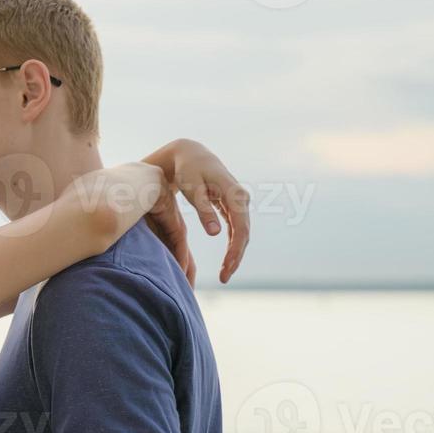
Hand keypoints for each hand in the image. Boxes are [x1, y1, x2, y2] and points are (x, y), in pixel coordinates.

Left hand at [144, 139, 250, 282]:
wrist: (191, 155)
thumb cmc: (188, 170)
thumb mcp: (192, 189)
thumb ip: (204, 210)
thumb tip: (216, 235)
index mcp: (233, 193)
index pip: (240, 227)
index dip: (235, 250)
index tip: (227, 269)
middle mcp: (241, 198)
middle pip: (244, 233)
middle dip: (236, 257)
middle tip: (225, 277)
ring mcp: (239, 201)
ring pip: (242, 232)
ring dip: (235, 253)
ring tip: (225, 274)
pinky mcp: (233, 205)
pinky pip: (237, 228)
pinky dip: (233, 244)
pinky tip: (227, 261)